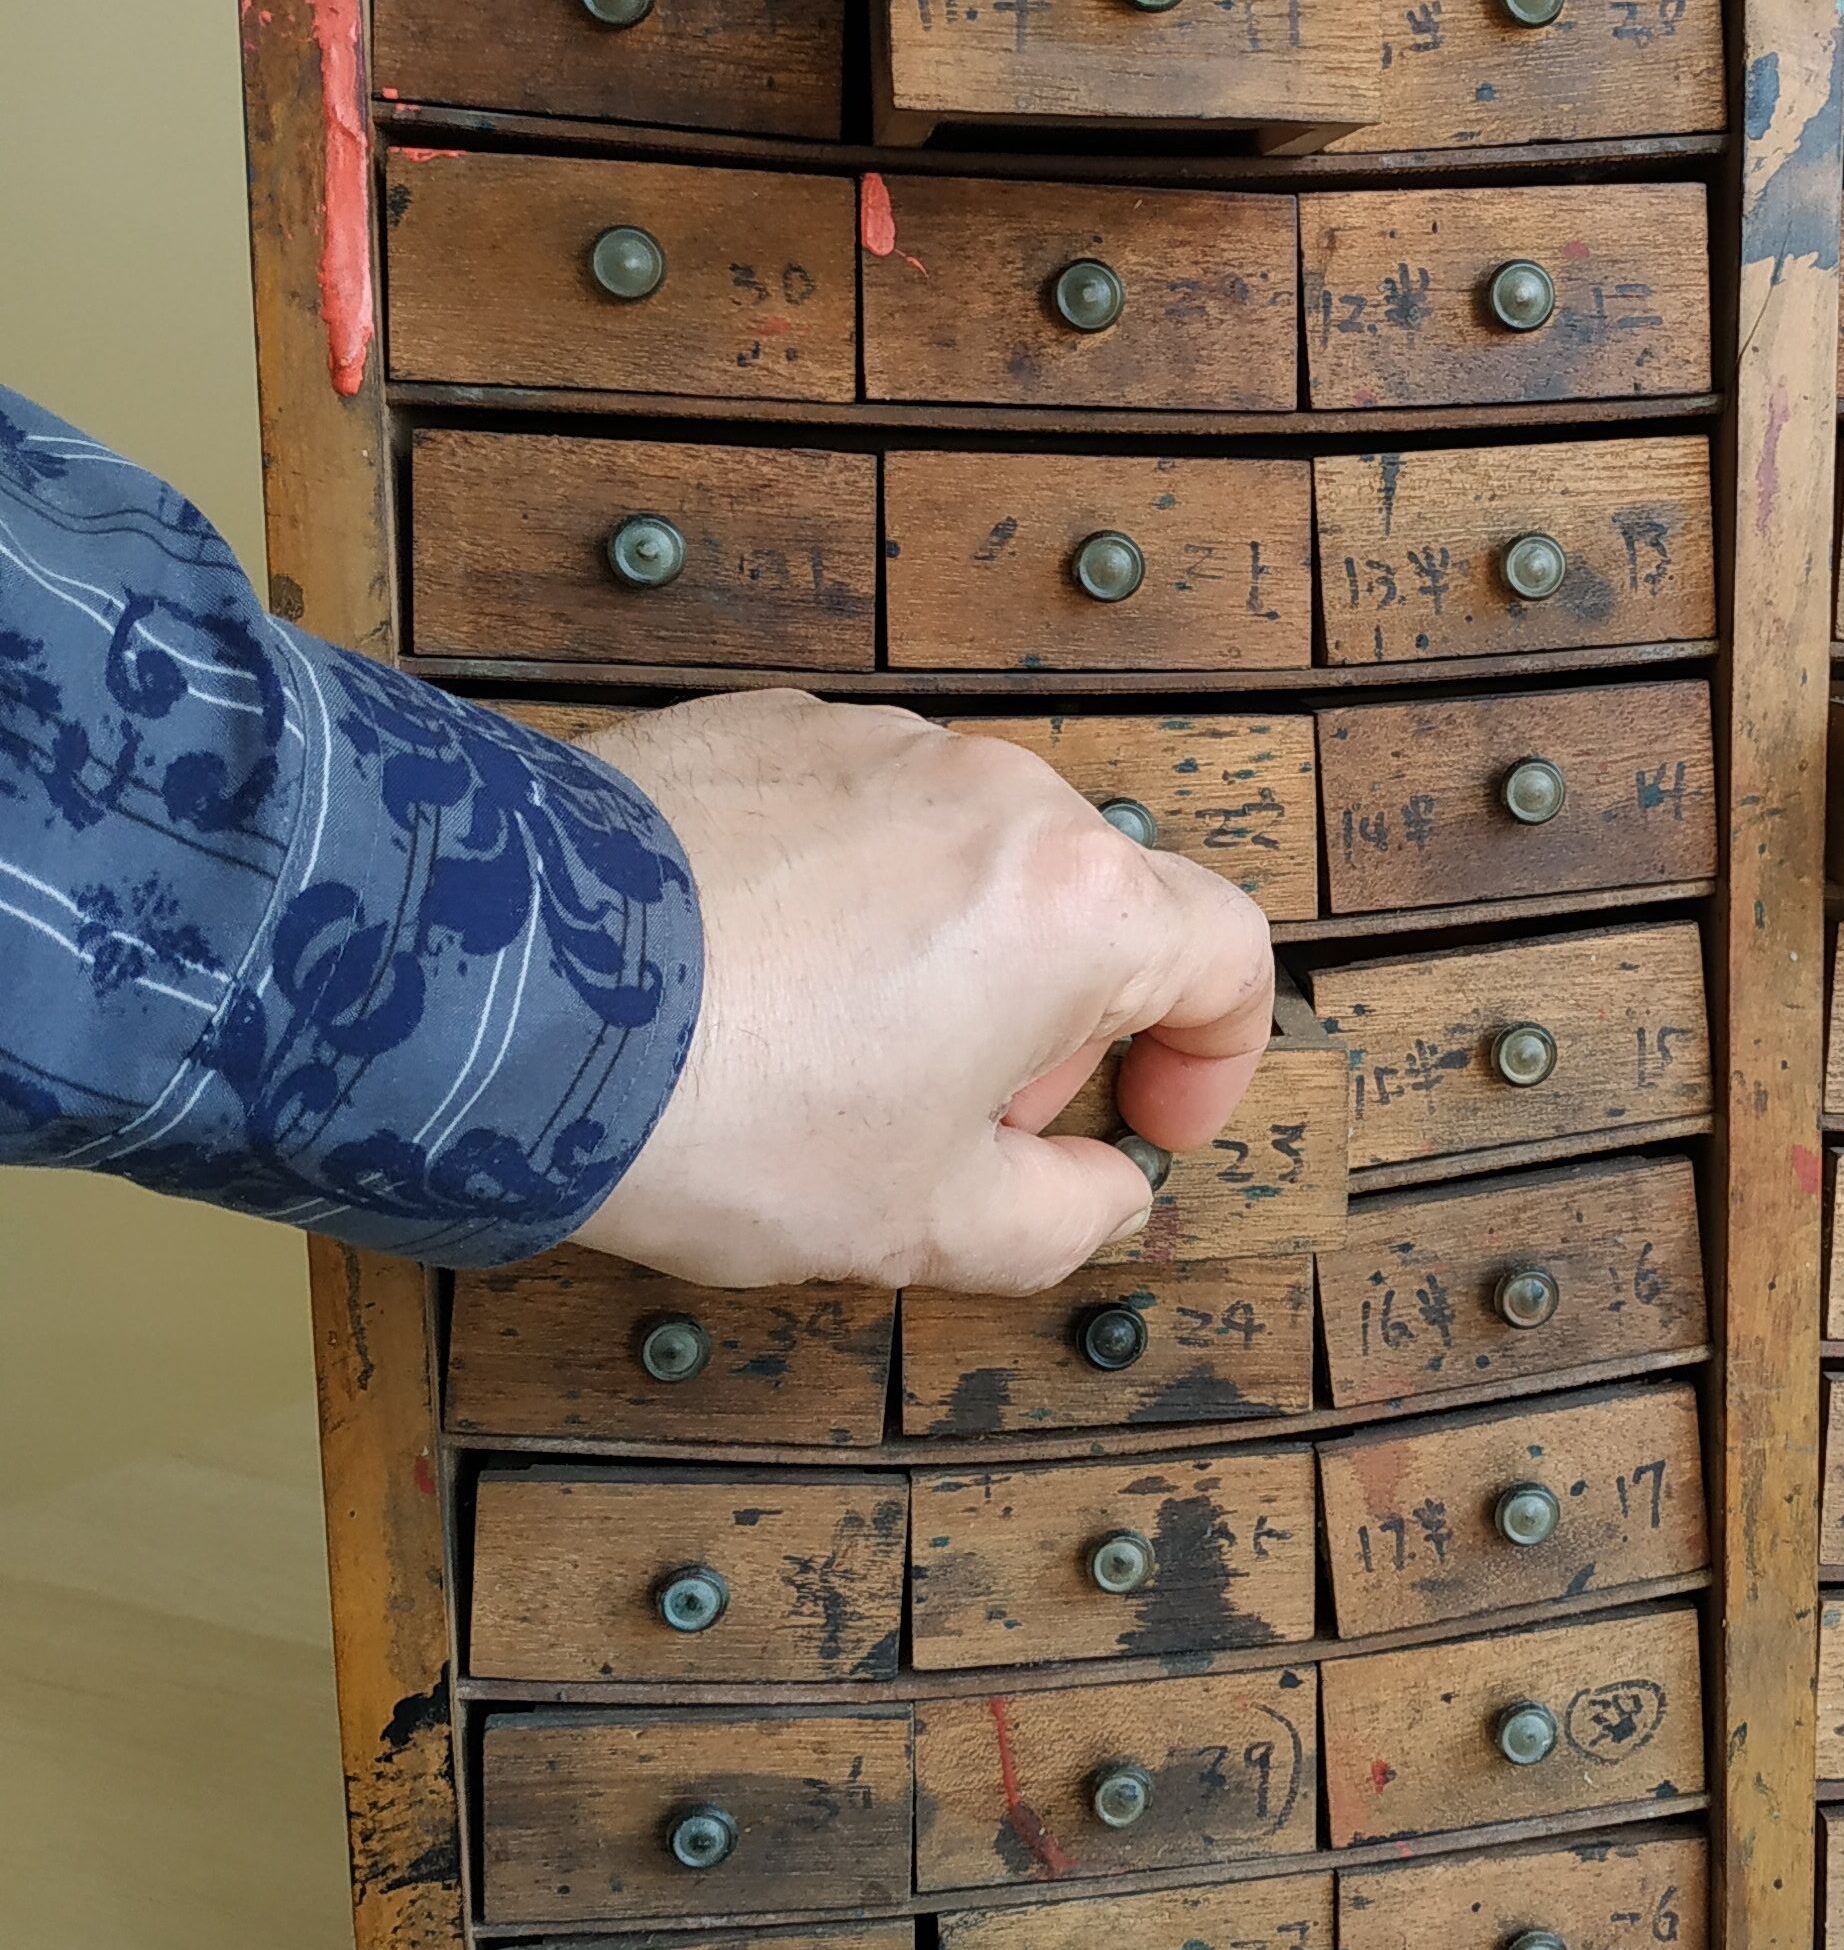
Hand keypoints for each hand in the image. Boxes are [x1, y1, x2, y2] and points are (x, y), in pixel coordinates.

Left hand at [567, 690, 1275, 1292]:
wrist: (508, 995)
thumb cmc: (731, 1112)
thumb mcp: (927, 1224)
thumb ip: (1068, 1218)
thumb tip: (1107, 1190)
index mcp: (1078, 907)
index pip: (1230, 957)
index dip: (1213, 1057)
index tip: (1146, 1125)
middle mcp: (1001, 794)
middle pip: (1094, 910)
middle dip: (1057, 1027)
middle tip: (958, 1124)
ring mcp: (879, 741)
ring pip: (971, 859)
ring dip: (948, 957)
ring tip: (825, 1055)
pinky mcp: (766, 725)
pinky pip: (856, 814)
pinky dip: (845, 894)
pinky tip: (751, 980)